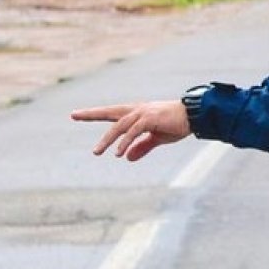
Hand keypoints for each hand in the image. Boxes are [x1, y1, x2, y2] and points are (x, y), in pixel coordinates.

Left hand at [71, 100, 191, 160]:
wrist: (195, 117)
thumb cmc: (177, 124)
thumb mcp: (157, 138)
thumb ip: (141, 147)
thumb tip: (127, 158)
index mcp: (138, 113)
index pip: (113, 114)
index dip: (95, 114)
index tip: (78, 114)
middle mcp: (138, 110)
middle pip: (111, 113)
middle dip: (92, 114)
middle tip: (74, 115)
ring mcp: (144, 113)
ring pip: (120, 125)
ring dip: (108, 139)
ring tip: (97, 152)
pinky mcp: (151, 119)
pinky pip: (134, 131)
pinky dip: (125, 142)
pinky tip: (119, 153)